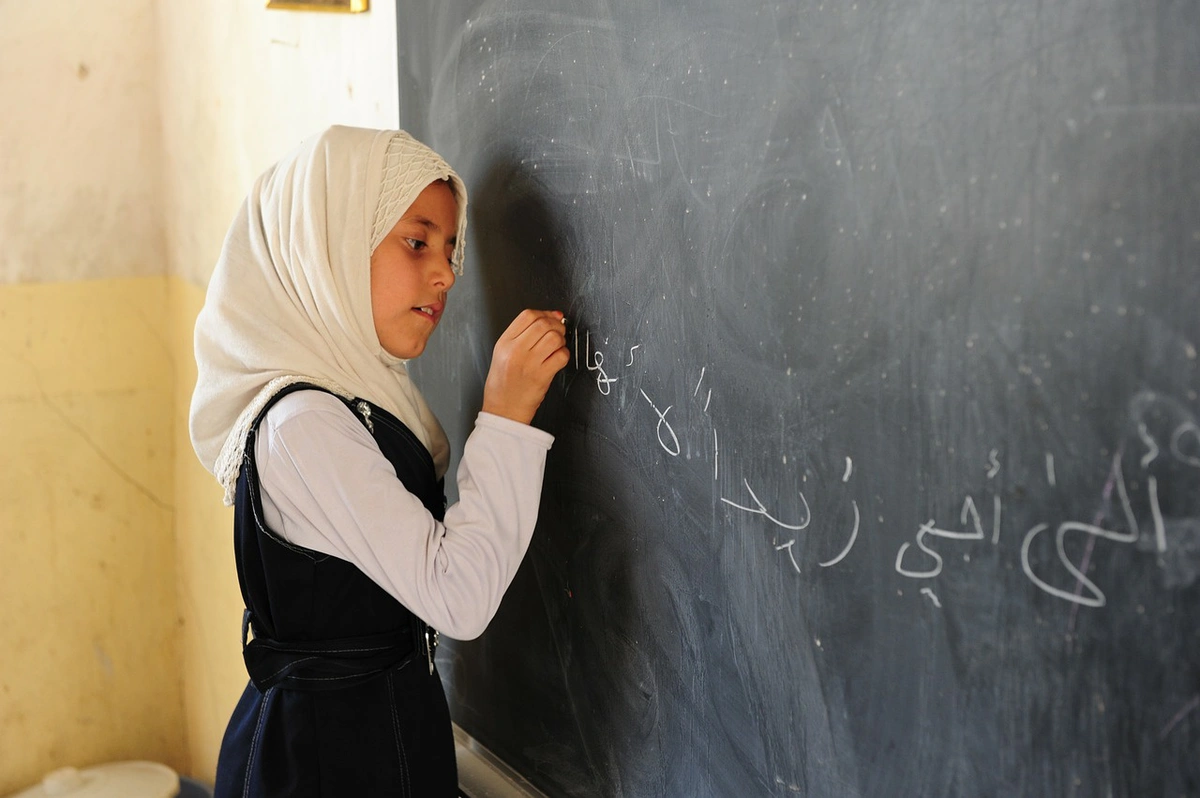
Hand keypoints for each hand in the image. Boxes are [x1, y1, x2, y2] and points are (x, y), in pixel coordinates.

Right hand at [481, 309, 570, 423]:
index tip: (552, 318)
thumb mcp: (502, 354)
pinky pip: (561, 356)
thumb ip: (522, 335)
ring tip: (557, 347)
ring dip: (561, 339)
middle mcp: (515, 351)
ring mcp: (528, 364)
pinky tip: (558, 359)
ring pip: (554, 337)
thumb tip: (552, 316)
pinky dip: (564, 354)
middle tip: (558, 332)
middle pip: (542, 323)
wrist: (503, 410)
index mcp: (504, 343)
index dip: (544, 313)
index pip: (527, 315)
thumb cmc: (504, 383)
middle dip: (556, 325)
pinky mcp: (541, 377)